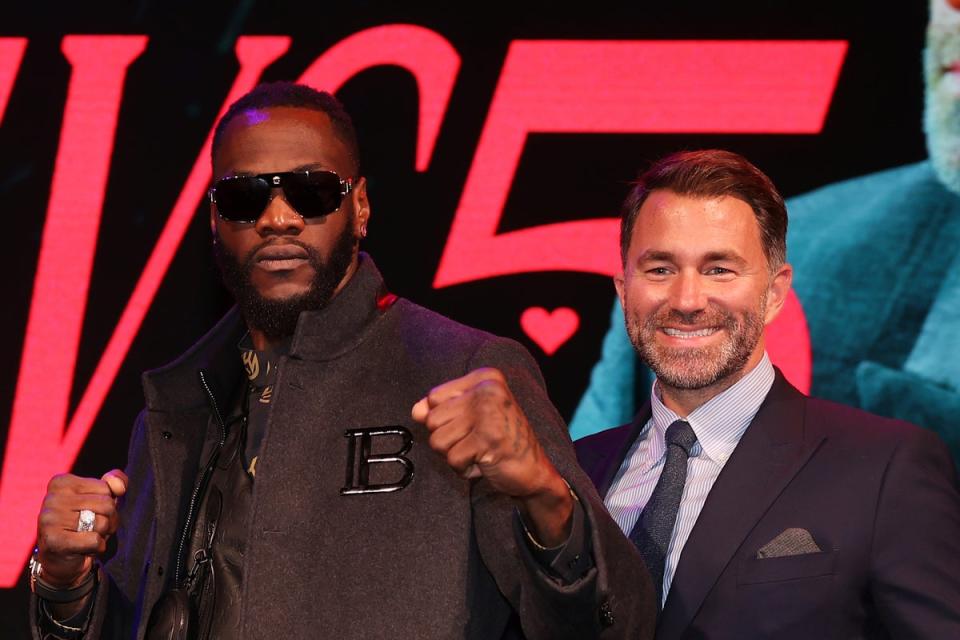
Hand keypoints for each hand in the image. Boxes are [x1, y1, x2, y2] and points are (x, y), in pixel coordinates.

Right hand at [36, 470, 126, 588]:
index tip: (93, 512)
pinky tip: (83, 549)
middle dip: (109, 520)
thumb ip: (115, 481)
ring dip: (102, 534)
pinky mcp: (53, 540)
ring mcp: (49, 519)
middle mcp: (51, 498)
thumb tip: (119, 487)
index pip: (105, 488)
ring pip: (102, 523)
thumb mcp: (102, 497)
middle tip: (93, 528)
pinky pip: (95, 540)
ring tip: (87, 537)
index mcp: (61, 482)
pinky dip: (97, 547)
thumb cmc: (84, 523)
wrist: (61, 560)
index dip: (108, 503)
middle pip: (106, 504)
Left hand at [412, 368, 572, 544]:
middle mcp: (488, 389)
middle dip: (448, 440)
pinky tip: (485, 462)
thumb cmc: (500, 443)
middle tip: (476, 442)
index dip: (444, 419)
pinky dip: (464, 469)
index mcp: (485, 378)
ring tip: (480, 452)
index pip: (433, 397)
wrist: (535, 471)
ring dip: (455, 455)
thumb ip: (441, 409)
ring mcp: (489, 413)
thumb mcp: (470, 418)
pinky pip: (452, 459)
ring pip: (438, 441)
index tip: (471, 425)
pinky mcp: (488, 438)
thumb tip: (416, 410)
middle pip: (432, 419)